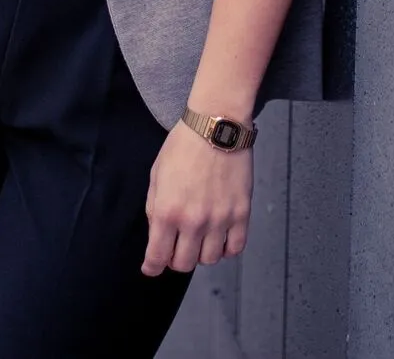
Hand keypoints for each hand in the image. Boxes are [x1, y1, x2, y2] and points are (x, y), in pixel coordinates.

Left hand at [142, 121, 251, 274]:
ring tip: (199, 239)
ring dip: (201, 253)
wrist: (216, 126)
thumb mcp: (156, 175)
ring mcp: (220, 219)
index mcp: (167, 211)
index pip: (157, 257)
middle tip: (176, 249)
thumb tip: (157, 234)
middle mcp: (193, 220)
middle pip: (184, 264)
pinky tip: (220, 237)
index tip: (152, 268)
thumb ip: (154, 208)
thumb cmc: (183, 146)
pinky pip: (235, 247)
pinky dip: (227, 248)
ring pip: (210, 259)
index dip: (152, 267)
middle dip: (176, 260)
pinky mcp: (241, 213)